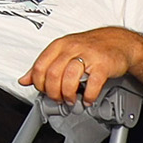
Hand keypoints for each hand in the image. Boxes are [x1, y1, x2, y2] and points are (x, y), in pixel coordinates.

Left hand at [23, 27, 140, 108]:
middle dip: (53, 92)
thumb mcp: (63, 52)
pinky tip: (87, 99)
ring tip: (71, 100)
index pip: (40, 66)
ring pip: (69, 78)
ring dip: (68, 95)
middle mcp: (72, 48)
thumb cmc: (90, 47)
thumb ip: (43, 65)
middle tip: (58, 99)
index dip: (39, 84)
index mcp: (59, 45)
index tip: (44, 91)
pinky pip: (92, 84)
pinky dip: (88, 96)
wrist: (118, 42)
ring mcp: (88, 55)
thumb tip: (24, 79)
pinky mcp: (103, 65)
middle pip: (53, 74)